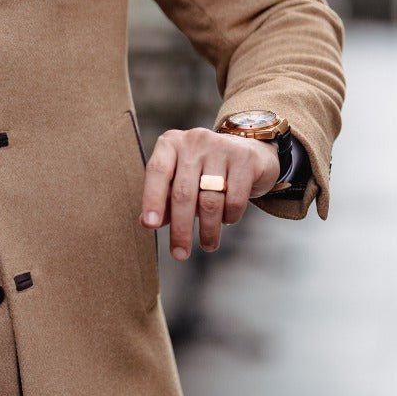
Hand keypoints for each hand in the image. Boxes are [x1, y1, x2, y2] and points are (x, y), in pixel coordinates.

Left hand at [140, 127, 280, 260]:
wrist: (248, 152)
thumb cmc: (205, 171)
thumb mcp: (181, 180)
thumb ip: (164, 198)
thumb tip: (147, 222)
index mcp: (171, 143)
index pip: (157, 171)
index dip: (152, 199)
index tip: (150, 225)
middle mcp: (194, 141)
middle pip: (183, 192)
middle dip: (181, 229)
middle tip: (180, 254)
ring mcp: (221, 147)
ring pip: (209, 200)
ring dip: (208, 230)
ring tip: (208, 244)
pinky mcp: (245, 159)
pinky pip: (233, 200)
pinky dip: (229, 217)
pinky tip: (227, 221)